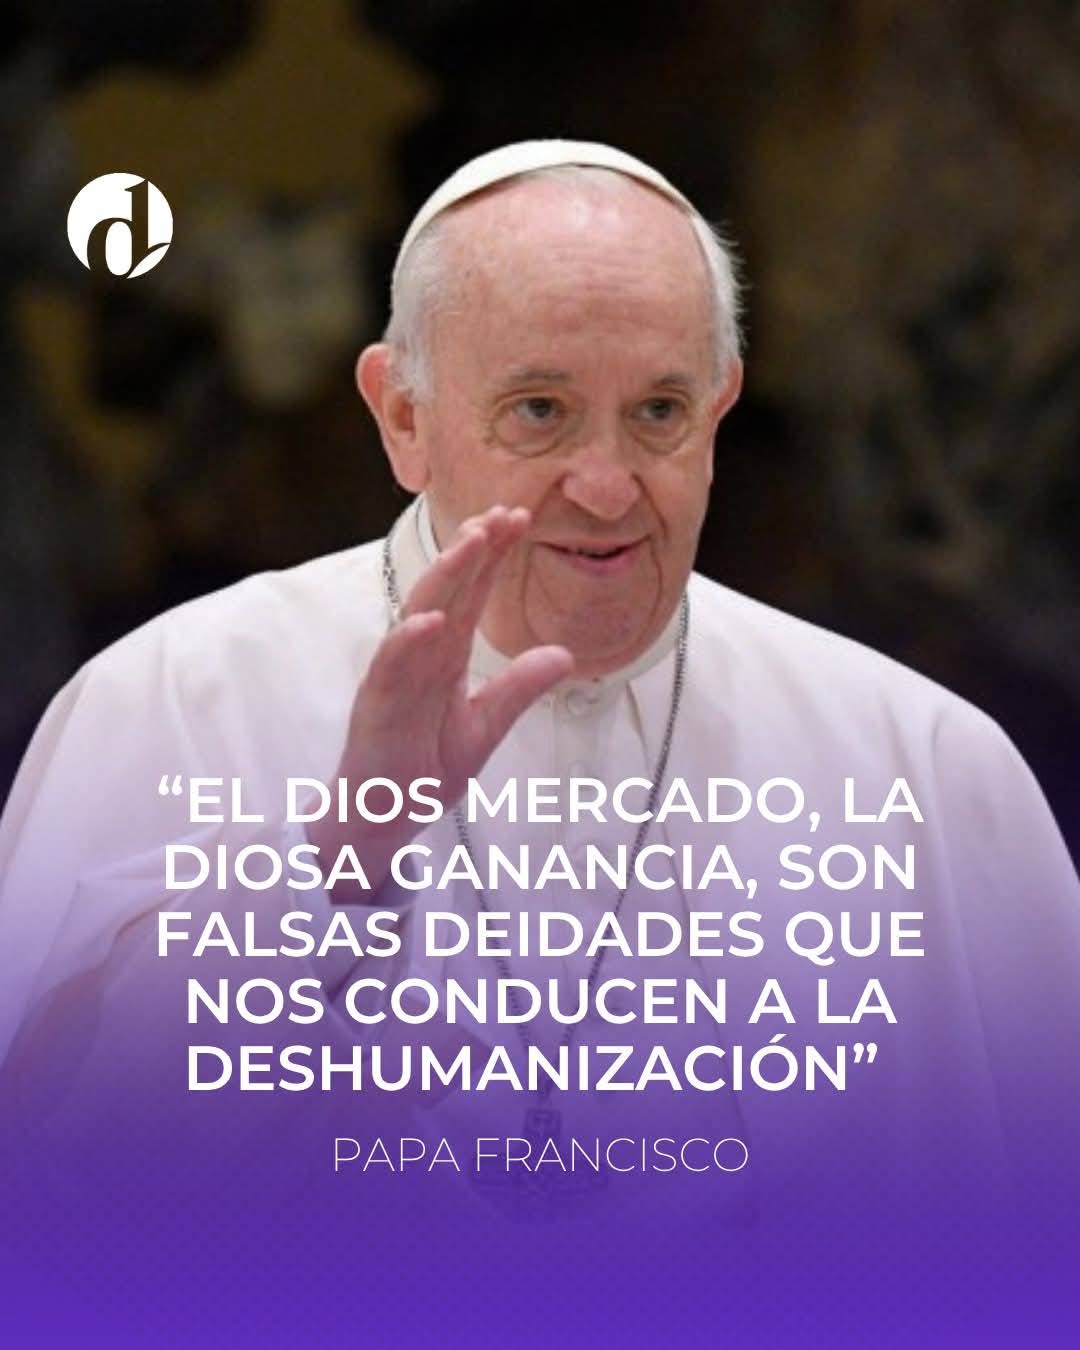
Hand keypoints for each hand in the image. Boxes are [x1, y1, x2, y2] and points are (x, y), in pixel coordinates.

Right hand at [311, 505, 573, 894]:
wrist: (382, 817)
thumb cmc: (424, 767)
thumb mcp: (485, 727)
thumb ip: (519, 689)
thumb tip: (564, 655)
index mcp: (445, 656)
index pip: (472, 594)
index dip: (492, 556)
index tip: (518, 517)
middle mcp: (419, 656)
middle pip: (449, 591)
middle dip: (474, 550)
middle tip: (503, 512)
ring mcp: (396, 677)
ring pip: (419, 614)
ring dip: (445, 577)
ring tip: (472, 542)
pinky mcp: (377, 706)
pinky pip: (392, 668)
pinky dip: (408, 641)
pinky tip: (431, 618)